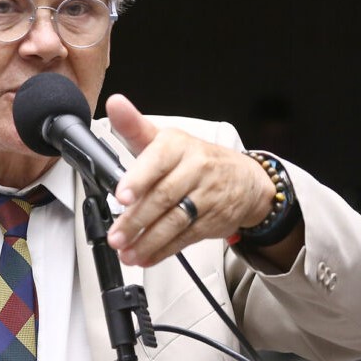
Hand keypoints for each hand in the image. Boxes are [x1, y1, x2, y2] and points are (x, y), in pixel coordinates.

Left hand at [104, 94, 274, 266]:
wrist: (245, 179)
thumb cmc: (194, 158)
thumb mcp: (164, 139)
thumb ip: (133, 126)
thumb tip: (115, 103)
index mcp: (178, 146)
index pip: (158, 160)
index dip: (139, 179)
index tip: (121, 195)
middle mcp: (195, 169)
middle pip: (163, 197)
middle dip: (136, 220)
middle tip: (116, 236)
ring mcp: (207, 196)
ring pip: (175, 221)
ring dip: (148, 241)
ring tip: (126, 252)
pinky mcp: (212, 221)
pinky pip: (185, 238)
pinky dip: (163, 251)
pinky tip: (145, 257)